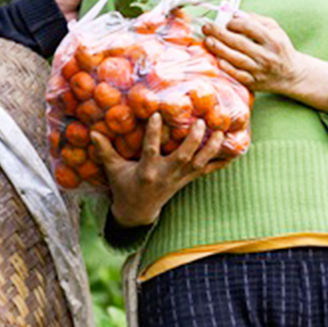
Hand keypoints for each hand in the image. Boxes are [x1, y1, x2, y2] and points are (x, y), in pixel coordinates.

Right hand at [91, 114, 232, 226]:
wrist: (138, 212)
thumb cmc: (125, 186)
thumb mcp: (113, 170)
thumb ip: (105, 151)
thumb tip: (92, 132)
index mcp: (147, 171)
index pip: (151, 150)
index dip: (155, 133)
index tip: (158, 114)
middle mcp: (166, 175)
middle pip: (183, 157)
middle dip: (193, 141)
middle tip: (201, 121)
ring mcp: (179, 179)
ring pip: (199, 163)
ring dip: (211, 148)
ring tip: (221, 131)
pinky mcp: (188, 180)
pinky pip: (207, 171)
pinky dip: (221, 161)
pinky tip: (235, 150)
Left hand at [203, 12, 327, 115]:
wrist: (291, 75)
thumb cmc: (280, 48)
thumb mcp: (275, 30)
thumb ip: (256, 20)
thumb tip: (235, 14)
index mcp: (273, 40)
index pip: (250, 28)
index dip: (234, 23)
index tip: (227, 22)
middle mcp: (266, 56)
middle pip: (239, 43)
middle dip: (219, 33)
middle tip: (207, 27)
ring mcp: (259, 70)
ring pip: (236, 59)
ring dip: (219, 49)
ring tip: (208, 40)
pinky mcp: (254, 82)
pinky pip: (237, 75)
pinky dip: (226, 67)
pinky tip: (217, 59)